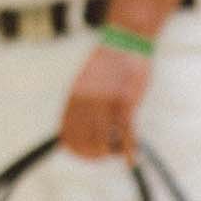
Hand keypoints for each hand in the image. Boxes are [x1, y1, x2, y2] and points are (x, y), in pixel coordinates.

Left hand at [57, 44, 149, 160]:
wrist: (126, 40)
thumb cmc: (109, 61)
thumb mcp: (87, 80)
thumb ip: (81, 101)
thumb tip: (79, 122)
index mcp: (74, 97)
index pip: (67, 132)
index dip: (75, 147)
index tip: (84, 154)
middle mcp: (87, 103)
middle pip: (84, 141)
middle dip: (94, 154)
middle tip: (104, 155)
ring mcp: (106, 104)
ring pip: (104, 142)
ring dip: (111, 152)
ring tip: (118, 151)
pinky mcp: (126, 103)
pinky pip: (127, 134)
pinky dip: (129, 150)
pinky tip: (132, 159)